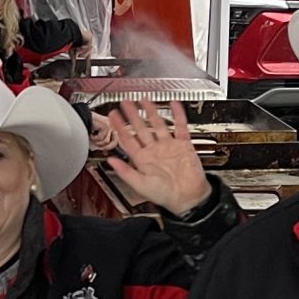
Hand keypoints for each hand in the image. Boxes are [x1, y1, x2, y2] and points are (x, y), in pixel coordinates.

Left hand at [102, 99, 214, 215]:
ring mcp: (169, 146)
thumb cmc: (166, 195)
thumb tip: (110, 161)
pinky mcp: (183, 145)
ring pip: (158, 124)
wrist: (188, 198)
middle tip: (125, 102)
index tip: (113, 115)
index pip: (127, 139)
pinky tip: (174, 105)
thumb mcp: (140, 185)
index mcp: (143, 160)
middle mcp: (154, 151)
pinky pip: (181, 127)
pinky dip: (178, 115)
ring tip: (144, 100)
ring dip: (151, 112)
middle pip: (141, 128)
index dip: (119, 126)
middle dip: (132, 115)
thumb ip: (125, 172)